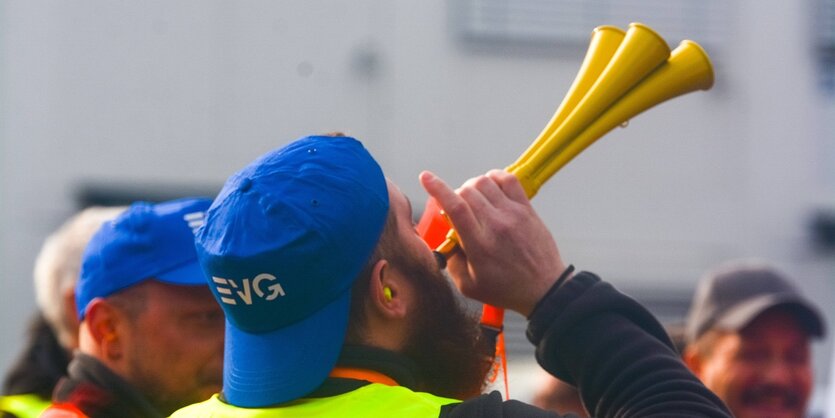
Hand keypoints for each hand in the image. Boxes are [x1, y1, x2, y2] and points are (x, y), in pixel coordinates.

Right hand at [419, 169, 566, 315]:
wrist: (544, 289)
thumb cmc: (507, 289)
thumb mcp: (469, 286)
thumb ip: (451, 263)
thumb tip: (446, 240)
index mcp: (479, 245)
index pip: (455, 207)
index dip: (437, 189)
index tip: (426, 178)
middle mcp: (496, 225)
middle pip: (467, 191)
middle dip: (454, 194)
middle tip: (457, 209)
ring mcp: (513, 214)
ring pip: (485, 182)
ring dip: (472, 186)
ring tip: (473, 200)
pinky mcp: (527, 209)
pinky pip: (509, 179)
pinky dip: (495, 177)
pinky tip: (490, 187)